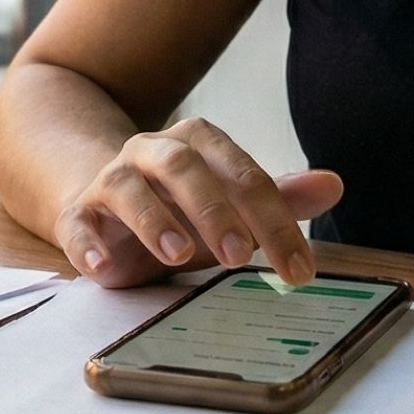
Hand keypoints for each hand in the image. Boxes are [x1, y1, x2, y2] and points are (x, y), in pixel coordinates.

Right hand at [53, 118, 343, 288]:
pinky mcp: (79, 214)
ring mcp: (111, 180)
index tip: (299, 268)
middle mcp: (151, 152)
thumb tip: (334, 185)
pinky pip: (78, 223)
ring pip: (128, 188)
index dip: (274, 220)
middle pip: (184, 168)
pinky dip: (87, 244)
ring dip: (154, 221)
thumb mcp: (231, 206)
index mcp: (197, 145)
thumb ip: (278, 197)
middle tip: (241, 256)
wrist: (103, 203)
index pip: (242, 174)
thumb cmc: (179, 208)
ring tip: (179, 256)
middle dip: (214, 211)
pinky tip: (102, 267)